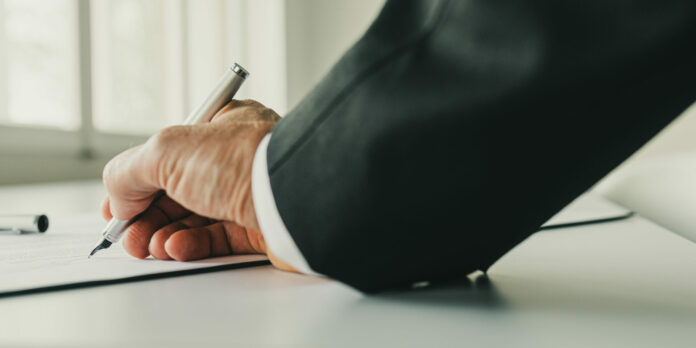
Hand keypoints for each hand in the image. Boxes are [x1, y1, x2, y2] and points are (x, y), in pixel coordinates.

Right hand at [101, 99, 296, 271]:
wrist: (297, 199)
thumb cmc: (245, 161)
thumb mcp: (168, 151)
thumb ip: (130, 170)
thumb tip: (117, 198)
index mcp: (220, 127)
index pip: (168, 155)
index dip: (137, 182)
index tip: (116, 209)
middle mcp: (236, 158)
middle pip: (178, 190)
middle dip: (146, 216)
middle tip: (127, 237)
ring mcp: (249, 194)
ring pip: (196, 218)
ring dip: (164, 233)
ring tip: (149, 246)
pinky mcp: (260, 228)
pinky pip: (218, 239)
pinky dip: (191, 246)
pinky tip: (176, 249)